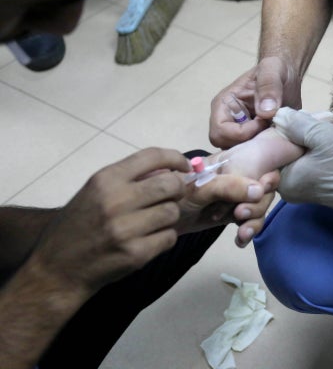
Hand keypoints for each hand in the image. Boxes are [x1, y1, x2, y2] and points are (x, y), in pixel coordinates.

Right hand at [28, 148, 191, 297]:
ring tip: (155, 222)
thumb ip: (128, 179)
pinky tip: (150, 239)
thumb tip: (171, 171)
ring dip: (170, 217)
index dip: (176, 158)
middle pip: (170, 184)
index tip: (184, 167)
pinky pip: (169, 237)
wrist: (56, 268)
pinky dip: (165, 238)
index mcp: (105, 180)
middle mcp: (115, 201)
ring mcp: (125, 229)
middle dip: (178, 190)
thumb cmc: (79, 225)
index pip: (152, 156)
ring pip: (173, 212)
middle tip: (172, 197)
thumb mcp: (95, 192)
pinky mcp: (135, 254)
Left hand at [174, 170, 279, 246]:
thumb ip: (228, 187)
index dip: (268, 178)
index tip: (263, 187)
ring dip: (254, 220)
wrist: (157, 218)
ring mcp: (236, 197)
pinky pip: (249, 223)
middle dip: (258, 204)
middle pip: (264, 190)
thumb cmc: (174, 194)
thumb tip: (259, 191)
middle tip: (240, 214)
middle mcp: (238, 178)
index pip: (262, 166)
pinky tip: (241, 240)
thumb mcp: (200, 187)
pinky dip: (248, 232)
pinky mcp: (232, 215)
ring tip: (242, 232)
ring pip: (259, 208)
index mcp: (231, 163)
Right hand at [209, 56, 301, 148]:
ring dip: (258, 149)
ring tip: (274, 135)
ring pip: (240, 153)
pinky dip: (266, 151)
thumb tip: (265, 112)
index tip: (263, 122)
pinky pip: (254, 154)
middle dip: (250, 143)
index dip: (242, 133)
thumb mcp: (273, 71)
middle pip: (227, 146)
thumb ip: (269, 86)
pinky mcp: (253, 138)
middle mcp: (228, 121)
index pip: (220, 131)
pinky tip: (278, 139)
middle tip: (269, 131)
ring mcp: (240, 131)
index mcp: (224, 105)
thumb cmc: (276, 70)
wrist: (288, 76)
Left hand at [273, 108, 332, 245]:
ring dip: (325, 132)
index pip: (275, 141)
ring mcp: (304, 185)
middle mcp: (289, 185)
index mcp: (284, 177)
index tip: (317, 118)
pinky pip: (316, 157)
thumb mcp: (322, 136)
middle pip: (292, 143)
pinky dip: (329, 144)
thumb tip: (276, 115)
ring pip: (306, 147)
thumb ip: (295, 123)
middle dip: (313, 126)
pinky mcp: (318, 183)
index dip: (295, 122)